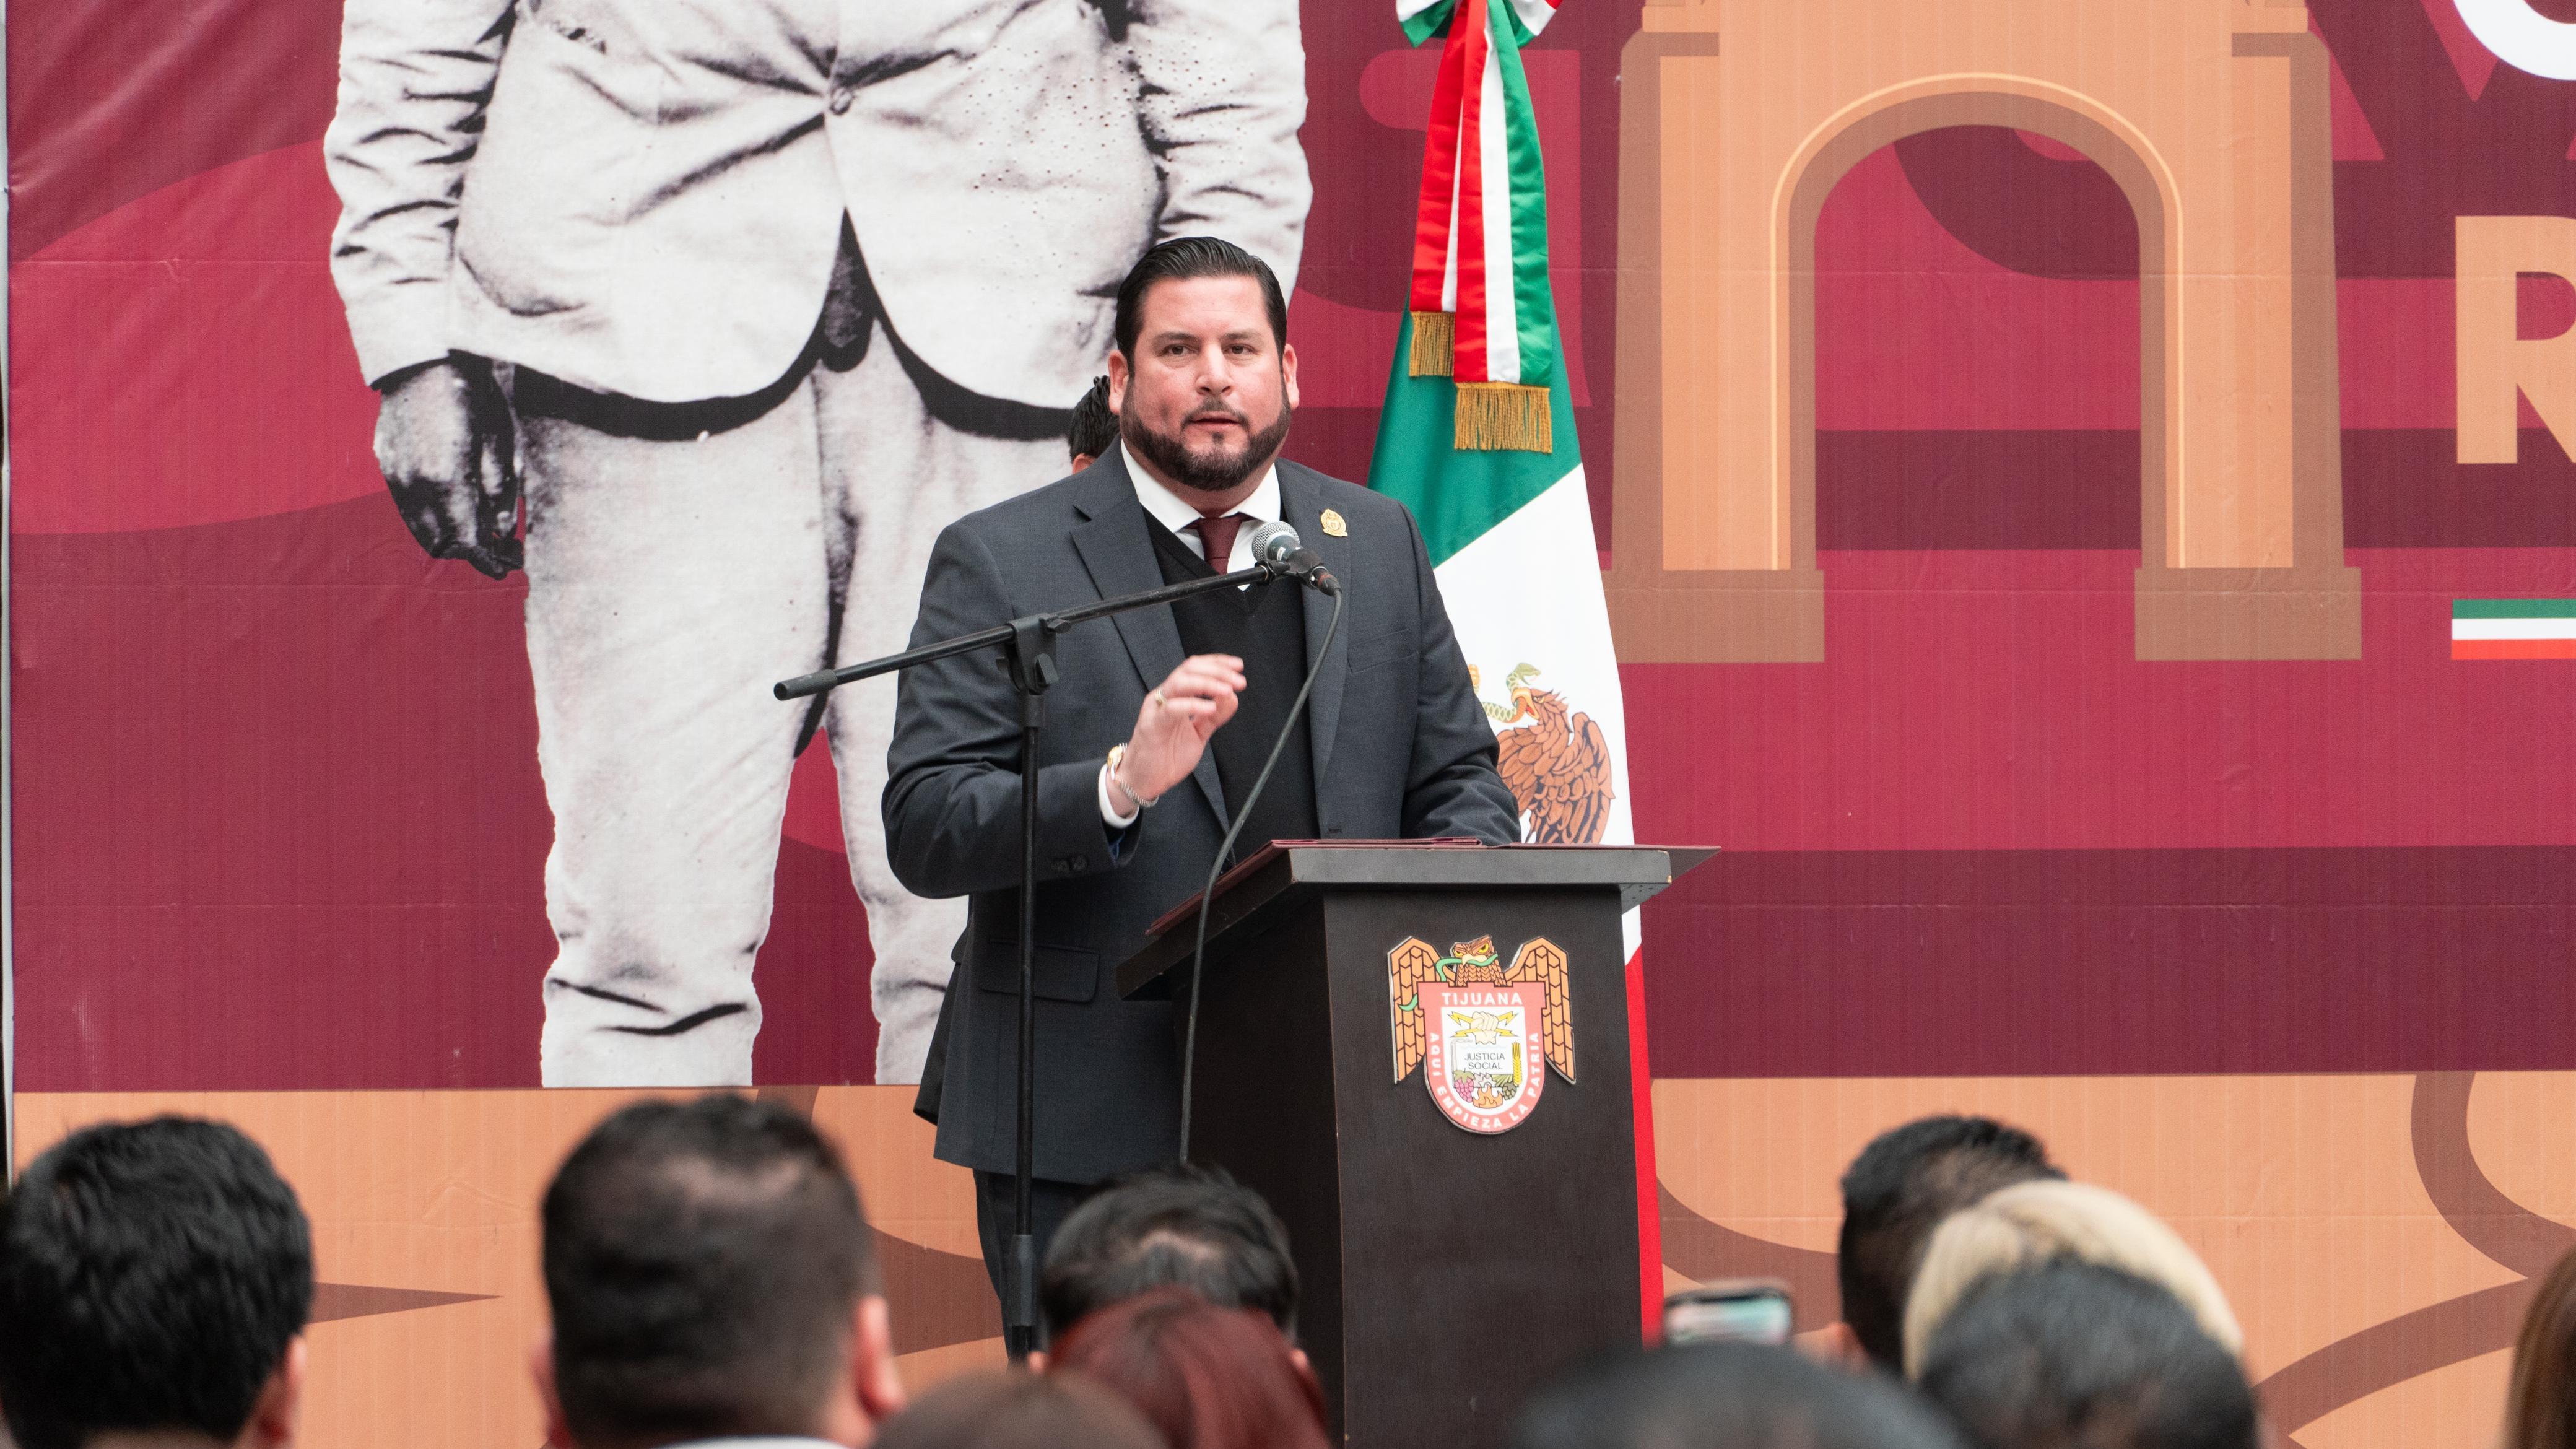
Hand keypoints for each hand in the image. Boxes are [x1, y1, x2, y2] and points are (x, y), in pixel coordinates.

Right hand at [373, 357, 522, 578]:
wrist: (424, 357)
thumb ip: (500, 492)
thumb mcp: (501, 443)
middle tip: (498, 547)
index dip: (487, 561)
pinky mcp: (385, 463)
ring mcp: (394, 474)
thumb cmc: (473, 395)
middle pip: (440, 543)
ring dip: (447, 536)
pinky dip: (429, 517)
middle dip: (469, 551)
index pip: (465, 542)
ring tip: (478, 526)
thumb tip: (503, 532)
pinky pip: (406, 507)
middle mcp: (413, 484)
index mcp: (446, 481)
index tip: (507, 566)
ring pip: (419, 529)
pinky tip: (453, 504)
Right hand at [1117, 654, 1245, 805]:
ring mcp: (1156, 709)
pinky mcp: (1152, 725)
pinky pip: (1172, 709)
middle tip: (1238, 682)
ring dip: (1207, 683)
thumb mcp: (1199, 733)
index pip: (1195, 668)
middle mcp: (1164, 697)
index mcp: (1175, 696)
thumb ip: (1215, 717)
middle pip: (1189, 669)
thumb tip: (1233, 698)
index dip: (1217, 663)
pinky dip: (1193, 705)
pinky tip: (1210, 709)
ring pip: (1180, 683)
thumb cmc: (1167, 756)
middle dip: (1217, 671)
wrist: (1144, 780)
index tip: (1238, 666)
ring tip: (1227, 691)